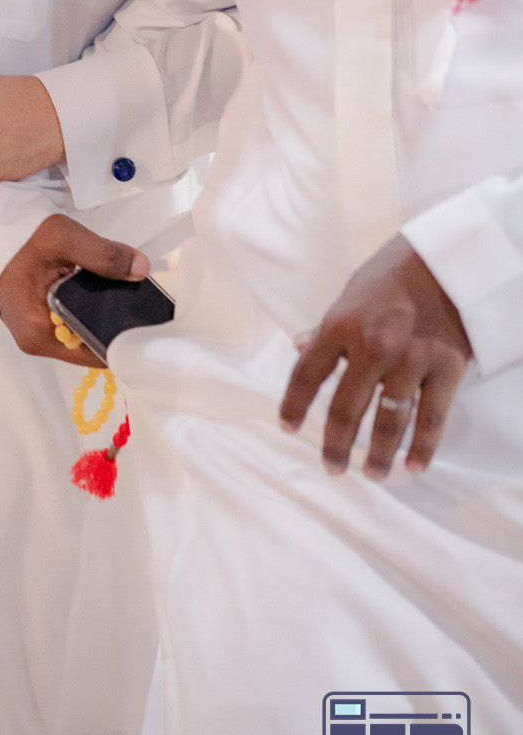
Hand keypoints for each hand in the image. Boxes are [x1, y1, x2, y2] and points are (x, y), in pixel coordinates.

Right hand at [0, 213, 148, 365]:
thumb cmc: (21, 236)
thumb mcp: (65, 238)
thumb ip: (105, 256)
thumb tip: (141, 270)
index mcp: (38, 331)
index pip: (92, 351)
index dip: (121, 337)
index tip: (145, 320)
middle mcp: (34, 341)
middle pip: (87, 344)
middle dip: (112, 324)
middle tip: (136, 301)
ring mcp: (33, 334)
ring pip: (79, 334)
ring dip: (98, 316)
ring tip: (119, 293)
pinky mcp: (35, 323)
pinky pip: (69, 325)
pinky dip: (84, 312)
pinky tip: (96, 293)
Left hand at [279, 234, 471, 477]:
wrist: (447, 260)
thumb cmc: (393, 275)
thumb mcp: (349, 295)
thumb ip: (326, 328)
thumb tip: (299, 348)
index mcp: (340, 326)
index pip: (306, 375)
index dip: (293, 406)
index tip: (287, 429)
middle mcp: (372, 347)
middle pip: (345, 409)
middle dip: (335, 444)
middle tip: (332, 467)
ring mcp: (410, 360)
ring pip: (388, 421)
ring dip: (377, 455)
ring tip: (371, 474)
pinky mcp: (446, 369)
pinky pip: (431, 418)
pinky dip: (422, 448)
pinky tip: (413, 467)